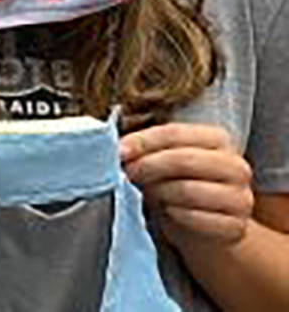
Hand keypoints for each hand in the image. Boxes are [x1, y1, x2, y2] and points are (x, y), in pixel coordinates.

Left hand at [121, 122, 253, 247]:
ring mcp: (240, 198)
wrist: (201, 226)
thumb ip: (145, 149)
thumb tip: (121, 150)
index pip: (175, 133)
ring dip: (159, 192)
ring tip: (147, 193)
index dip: (143, 141)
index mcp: (217, 139)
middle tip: (127, 173)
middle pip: (183, 160)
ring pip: (188, 190)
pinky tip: (168, 211)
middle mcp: (235, 166)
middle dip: (148, 166)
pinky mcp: (236, 227)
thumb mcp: (162, 160)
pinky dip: (175, 215)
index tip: (119, 151)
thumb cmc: (176, 183)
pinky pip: (197, 219)